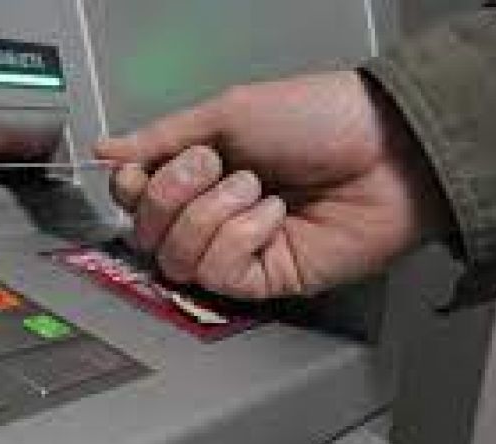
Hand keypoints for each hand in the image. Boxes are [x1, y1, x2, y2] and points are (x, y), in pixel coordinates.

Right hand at [95, 70, 443, 299]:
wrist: (388, 147)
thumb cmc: (322, 119)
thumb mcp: (228, 111)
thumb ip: (161, 137)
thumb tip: (108, 150)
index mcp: (199, 172)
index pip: (134, 199)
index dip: (132, 188)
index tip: (145, 167)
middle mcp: (211, 213)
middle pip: (146, 234)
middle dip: (173, 196)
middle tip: (212, 165)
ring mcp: (237, 249)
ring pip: (176, 259)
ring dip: (212, 215)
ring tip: (256, 188)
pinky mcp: (264, 279)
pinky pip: (219, 273)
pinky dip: (243, 236)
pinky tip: (275, 215)